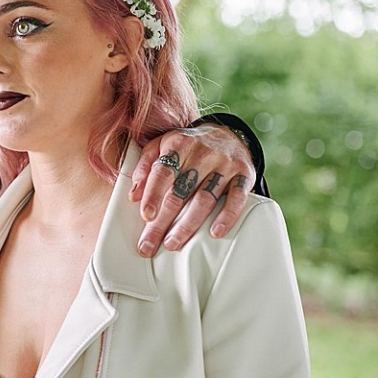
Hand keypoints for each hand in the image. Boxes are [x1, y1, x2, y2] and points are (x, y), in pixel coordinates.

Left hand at [130, 124, 255, 255]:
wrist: (228, 134)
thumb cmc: (189, 146)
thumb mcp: (162, 145)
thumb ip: (145, 166)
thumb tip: (133, 195)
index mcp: (178, 144)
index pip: (163, 172)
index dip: (153, 194)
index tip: (146, 216)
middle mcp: (203, 153)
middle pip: (181, 191)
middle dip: (164, 221)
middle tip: (151, 243)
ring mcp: (225, 164)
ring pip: (205, 198)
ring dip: (188, 224)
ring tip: (173, 243)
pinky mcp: (243, 175)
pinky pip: (236, 198)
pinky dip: (227, 216)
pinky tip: (215, 231)